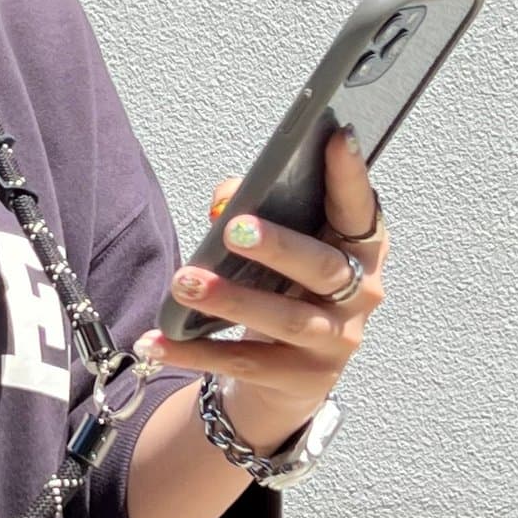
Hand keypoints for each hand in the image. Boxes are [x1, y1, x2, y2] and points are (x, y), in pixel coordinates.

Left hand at [135, 124, 388, 454]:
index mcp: (361, 250)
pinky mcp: (300, 380)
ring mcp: (335, 341)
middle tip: (234, 228)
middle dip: (278, 246)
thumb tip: (225, 199)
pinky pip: (242, 363)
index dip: (352, 177)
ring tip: (183, 283)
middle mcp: (361, 294)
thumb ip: (253, 216)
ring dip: (230, 300)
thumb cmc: (285, 293)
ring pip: (285, 319)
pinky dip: (194, 353)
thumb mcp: (277, 256)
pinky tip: (156, 341)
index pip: (361, 210)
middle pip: (322, 267)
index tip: (338, 138)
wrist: (287, 379)